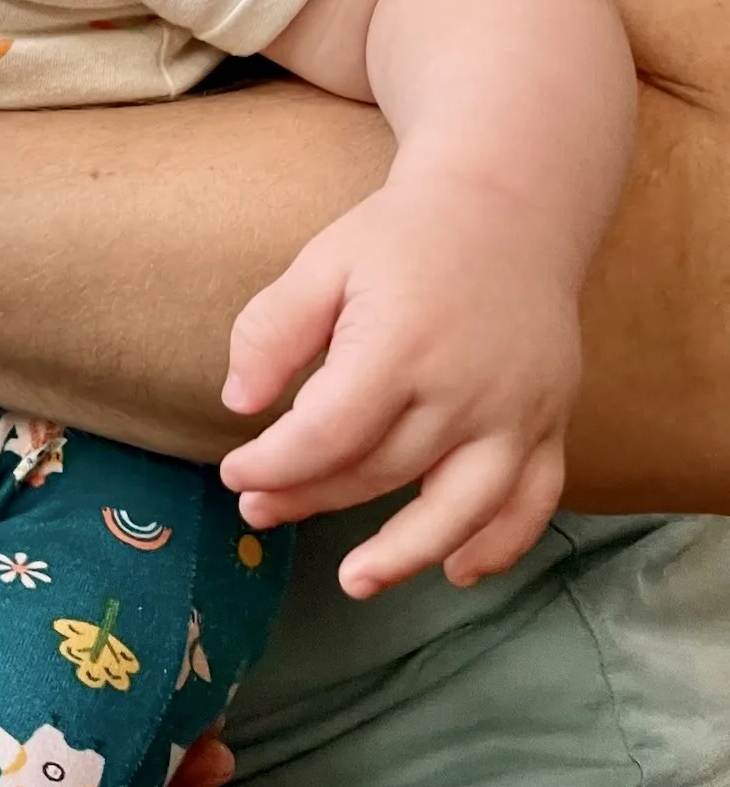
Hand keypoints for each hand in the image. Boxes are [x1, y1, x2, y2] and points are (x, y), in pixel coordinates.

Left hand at [220, 177, 577, 597]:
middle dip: (310, 497)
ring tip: (354, 580)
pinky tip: (460, 571)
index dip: (275, 466)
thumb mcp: (321, 262)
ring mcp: (518, 411)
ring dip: (406, 552)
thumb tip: (239, 404)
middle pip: (380, 471)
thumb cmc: (402, 235)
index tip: (235, 474)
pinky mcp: (551, 419)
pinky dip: (502, 543)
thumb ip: (271, 331)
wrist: (510, 206)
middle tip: (257, 511)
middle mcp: (466, 388)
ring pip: (461, 506)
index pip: (328, 434)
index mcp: (400, 346)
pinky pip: (535, 499)